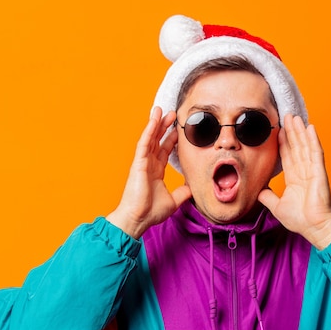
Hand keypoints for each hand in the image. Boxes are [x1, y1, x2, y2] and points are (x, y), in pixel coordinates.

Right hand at [106, 107, 191, 238]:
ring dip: (156, 123)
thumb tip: (193, 186)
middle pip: (157, 141)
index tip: (180, 130)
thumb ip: (183, 192)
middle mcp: (148, 165)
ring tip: (161, 110)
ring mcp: (142, 163)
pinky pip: (144, 143)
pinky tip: (154, 120)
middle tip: (173, 114)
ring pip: (150, 138)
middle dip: (165, 127)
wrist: (138, 219)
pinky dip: (149, 130)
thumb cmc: (150, 212)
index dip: (172, 140)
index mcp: (155, 172)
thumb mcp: (174, 201)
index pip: (164, 152)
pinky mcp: (138, 163)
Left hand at [258, 114, 330, 249]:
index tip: (279, 130)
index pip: (288, 156)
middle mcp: (304, 172)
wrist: (314, 228)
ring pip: (305, 146)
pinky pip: (316, 153)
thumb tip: (258, 191)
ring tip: (295, 117)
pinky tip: (310, 128)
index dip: (283, 143)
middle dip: (291, 132)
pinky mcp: (319, 172)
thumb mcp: (277, 207)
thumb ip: (268, 197)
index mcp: (295, 179)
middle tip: (286, 116)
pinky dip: (313, 140)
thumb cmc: (301, 220)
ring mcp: (313, 171)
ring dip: (300, 131)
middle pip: (296, 147)